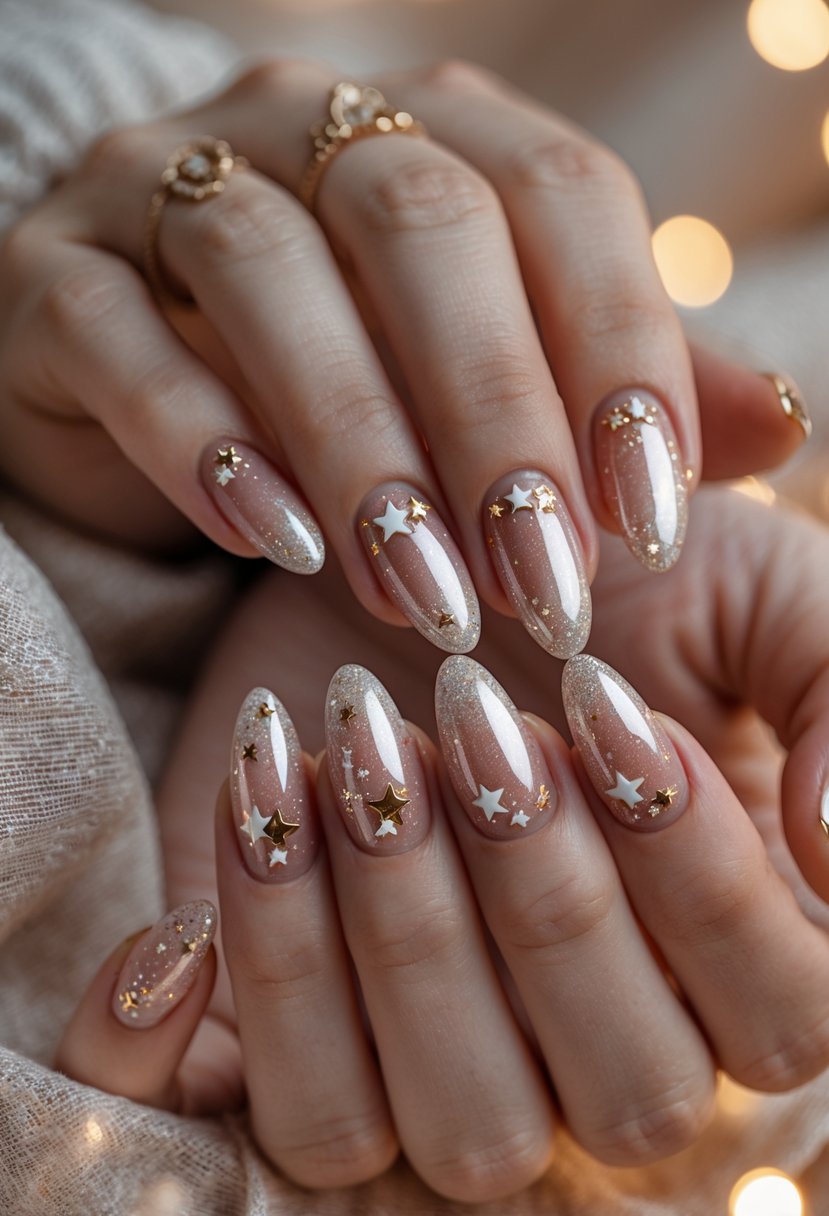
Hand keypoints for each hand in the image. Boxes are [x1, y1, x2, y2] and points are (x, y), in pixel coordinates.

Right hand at [0, 59, 806, 659]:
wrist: (134, 385)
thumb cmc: (345, 391)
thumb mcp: (496, 386)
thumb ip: (621, 392)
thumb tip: (777, 425)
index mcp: (435, 133)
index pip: (559, 196)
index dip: (617, 351)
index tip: (646, 522)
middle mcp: (299, 127)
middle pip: (420, 221)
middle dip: (493, 411)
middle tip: (541, 581)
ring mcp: (160, 187)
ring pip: (267, 272)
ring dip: (357, 443)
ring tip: (417, 592)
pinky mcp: (52, 278)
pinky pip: (122, 339)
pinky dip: (202, 442)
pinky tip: (271, 543)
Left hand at [58, 484, 828, 1202]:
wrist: (413, 547)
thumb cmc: (593, 577)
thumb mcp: (747, 594)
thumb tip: (828, 838)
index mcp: (728, 961)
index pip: (776, 1020)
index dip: (699, 873)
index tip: (605, 700)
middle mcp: (599, 1048)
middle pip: (616, 1093)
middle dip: (537, 890)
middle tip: (464, 703)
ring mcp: (447, 1063)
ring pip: (449, 1124)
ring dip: (389, 936)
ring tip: (342, 754)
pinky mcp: (296, 1044)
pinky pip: (287, 1121)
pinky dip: (233, 1017)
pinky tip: (210, 890)